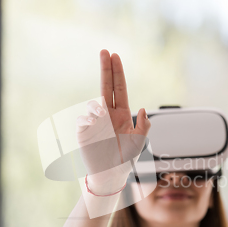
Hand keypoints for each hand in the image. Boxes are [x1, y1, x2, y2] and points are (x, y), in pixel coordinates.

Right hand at [75, 50, 150, 193]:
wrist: (109, 174)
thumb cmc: (124, 158)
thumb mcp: (139, 143)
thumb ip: (144, 126)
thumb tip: (143, 109)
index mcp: (122, 114)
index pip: (119, 88)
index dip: (117, 73)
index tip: (115, 56)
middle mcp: (108, 114)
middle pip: (106, 86)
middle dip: (106, 69)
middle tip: (105, 52)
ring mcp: (95, 121)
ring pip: (94, 104)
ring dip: (98, 106)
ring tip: (104, 118)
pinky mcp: (84, 131)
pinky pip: (83, 120)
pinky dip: (87, 119)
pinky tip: (92, 123)